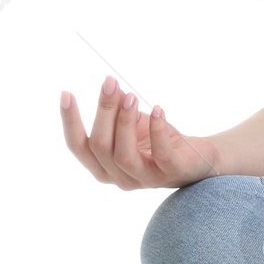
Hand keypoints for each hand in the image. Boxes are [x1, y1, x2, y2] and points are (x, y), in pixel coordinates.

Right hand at [60, 75, 219, 188]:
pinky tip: (159, 110)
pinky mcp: (170, 173)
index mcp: (103, 166)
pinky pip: (161, 155)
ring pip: (123, 155)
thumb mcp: (132, 123)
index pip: (78, 147)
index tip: (67, 93)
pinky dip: (158, 130)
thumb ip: (117, 110)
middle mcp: (119, 177)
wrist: (196, 158)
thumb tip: (111, 87)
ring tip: (131, 96)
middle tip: (111, 83)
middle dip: (103, 111)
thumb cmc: (157, 141)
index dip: (70, 121)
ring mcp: (145, 179)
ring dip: (124, 122)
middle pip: (100, 146)